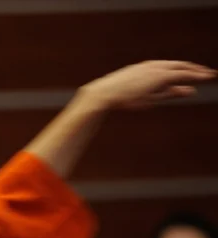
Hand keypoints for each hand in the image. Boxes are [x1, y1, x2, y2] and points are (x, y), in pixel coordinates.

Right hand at [80, 60, 215, 110]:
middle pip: (181, 66)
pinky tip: (201, 78)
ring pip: (181, 68)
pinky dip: (191, 75)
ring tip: (209, 75)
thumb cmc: (122, 97)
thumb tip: (186, 93)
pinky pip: (178, 74)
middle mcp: (153, 66)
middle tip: (210, 74)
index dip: (188, 71)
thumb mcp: (147, 96)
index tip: (199, 75)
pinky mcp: (156, 75)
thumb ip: (167, 93)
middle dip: (196, 70)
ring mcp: (154, 69)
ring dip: (196, 71)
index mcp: (148, 69)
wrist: (105, 94)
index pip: (173, 68)